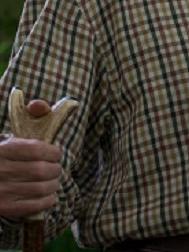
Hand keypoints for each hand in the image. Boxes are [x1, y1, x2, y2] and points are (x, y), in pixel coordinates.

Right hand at [0, 100, 61, 218]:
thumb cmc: (4, 154)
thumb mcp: (14, 134)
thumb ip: (31, 115)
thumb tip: (40, 105)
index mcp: (3, 149)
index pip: (36, 150)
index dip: (53, 152)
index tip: (57, 153)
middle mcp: (0, 170)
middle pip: (40, 170)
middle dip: (55, 169)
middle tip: (57, 168)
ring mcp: (0, 191)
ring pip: (39, 188)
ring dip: (53, 185)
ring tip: (54, 182)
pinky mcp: (3, 208)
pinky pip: (32, 207)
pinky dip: (47, 202)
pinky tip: (50, 197)